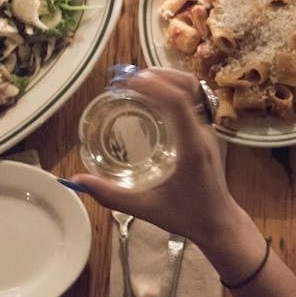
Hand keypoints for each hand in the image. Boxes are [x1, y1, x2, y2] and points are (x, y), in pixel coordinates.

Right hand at [68, 68, 248, 252]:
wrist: (219, 222)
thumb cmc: (187, 215)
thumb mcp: (146, 207)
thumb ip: (111, 194)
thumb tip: (77, 180)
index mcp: (191, 146)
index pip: (178, 102)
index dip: (153, 85)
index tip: (126, 81)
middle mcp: (203, 132)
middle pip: (188, 87)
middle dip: (158, 75)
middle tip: (126, 80)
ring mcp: (208, 130)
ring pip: (193, 90)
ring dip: (167, 79)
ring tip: (137, 83)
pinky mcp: (206, 133)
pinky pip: (192, 101)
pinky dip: (173, 91)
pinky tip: (151, 100)